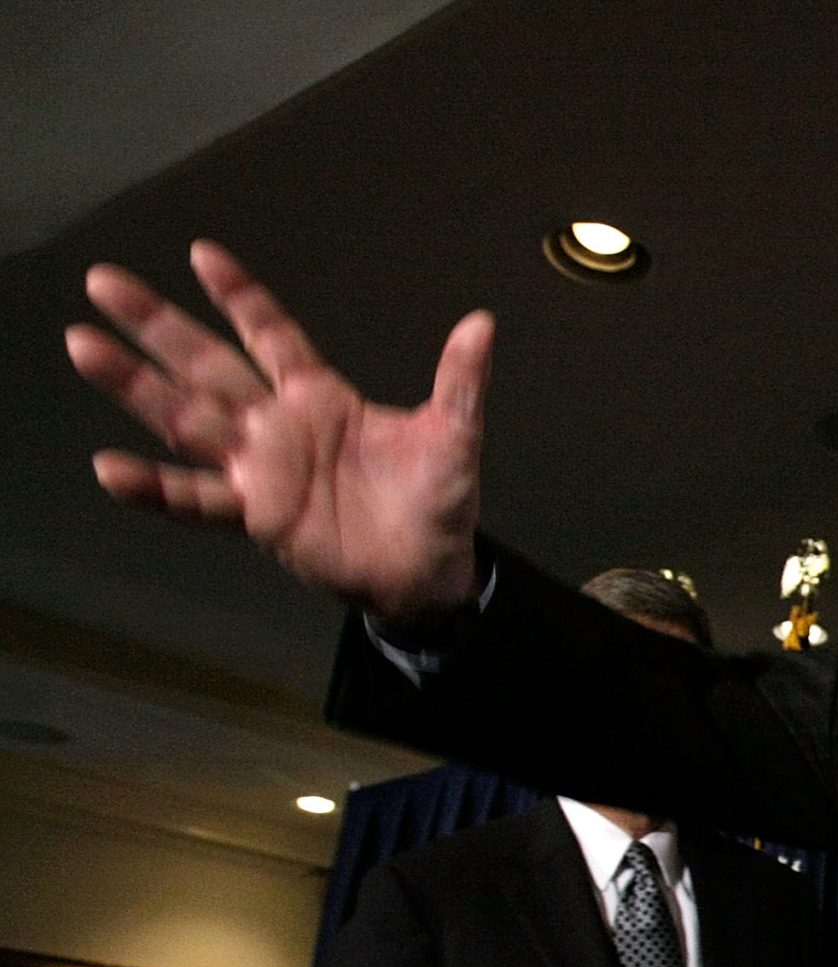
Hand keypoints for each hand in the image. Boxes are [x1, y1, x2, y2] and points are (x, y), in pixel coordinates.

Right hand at [65, 239, 490, 623]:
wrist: (431, 572)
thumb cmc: (438, 501)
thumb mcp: (454, 436)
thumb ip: (459, 381)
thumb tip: (482, 325)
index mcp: (321, 395)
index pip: (271, 333)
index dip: (240, 296)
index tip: (202, 254)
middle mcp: (278, 424)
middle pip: (207, 363)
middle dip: (158, 323)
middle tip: (104, 282)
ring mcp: (260, 468)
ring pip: (186, 418)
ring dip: (135, 386)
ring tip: (84, 347)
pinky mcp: (255, 515)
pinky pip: (195, 499)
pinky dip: (153, 488)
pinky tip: (110, 467)